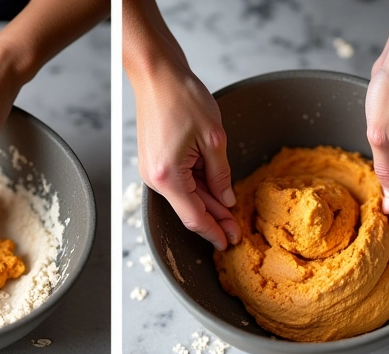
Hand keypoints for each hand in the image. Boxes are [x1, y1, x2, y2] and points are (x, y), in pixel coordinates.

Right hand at [133, 59, 240, 250]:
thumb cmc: (182, 98)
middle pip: (189, 210)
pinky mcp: (154, 164)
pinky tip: (215, 194)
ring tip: (230, 214)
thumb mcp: (213, 138)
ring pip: (185, 198)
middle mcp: (156, 180)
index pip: (194, 217)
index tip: (228, 243)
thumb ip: (221, 174)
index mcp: (169, 176)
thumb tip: (226, 200)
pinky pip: (179, 184)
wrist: (156, 75)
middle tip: (236, 232)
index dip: (213, 232)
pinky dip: (197, 190)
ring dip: (207, 206)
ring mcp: (152, 172)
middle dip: (214, 221)